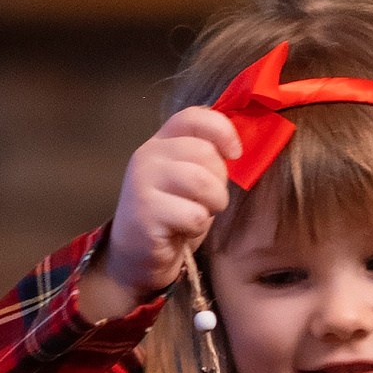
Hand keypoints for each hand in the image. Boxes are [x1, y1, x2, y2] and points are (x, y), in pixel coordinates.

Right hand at [80, 104, 240, 317]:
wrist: (137, 255)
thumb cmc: (171, 215)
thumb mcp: (188, 177)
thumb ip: (205, 157)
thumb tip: (236, 148)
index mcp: (161, 142)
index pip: (194, 117)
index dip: (222, 130)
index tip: (235, 153)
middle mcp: (148, 156)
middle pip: (204, 152)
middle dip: (220, 180)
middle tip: (210, 199)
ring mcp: (143, 183)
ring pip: (202, 181)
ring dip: (213, 203)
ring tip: (199, 214)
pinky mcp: (145, 213)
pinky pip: (193, 215)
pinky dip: (197, 227)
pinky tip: (183, 230)